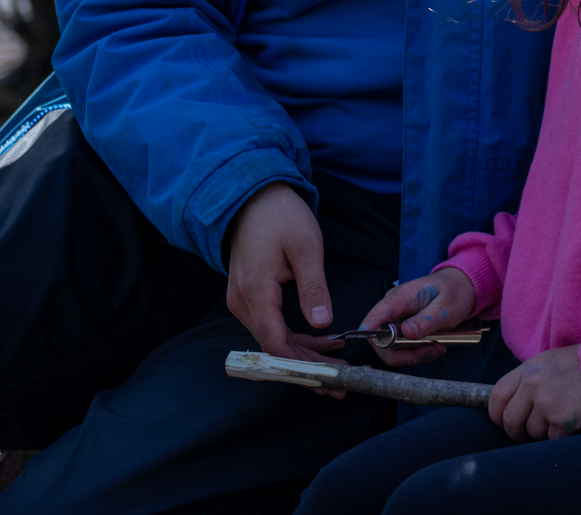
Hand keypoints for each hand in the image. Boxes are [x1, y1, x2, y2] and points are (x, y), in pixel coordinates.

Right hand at [224, 183, 339, 363]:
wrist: (253, 195)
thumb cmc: (281, 216)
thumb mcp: (305, 248)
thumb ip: (313, 289)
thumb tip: (322, 324)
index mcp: (256, 292)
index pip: (276, 344)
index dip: (304, 365)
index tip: (332, 377)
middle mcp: (242, 302)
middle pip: (273, 348)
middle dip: (306, 368)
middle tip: (338, 385)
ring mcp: (241, 299)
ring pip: (271, 339)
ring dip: (302, 355)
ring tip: (334, 366)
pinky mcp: (247, 295)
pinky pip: (269, 326)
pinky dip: (293, 338)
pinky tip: (319, 341)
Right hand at [355, 268, 476, 367]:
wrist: (461, 289)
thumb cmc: (453, 292)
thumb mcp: (445, 307)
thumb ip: (426, 320)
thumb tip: (406, 332)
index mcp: (401, 297)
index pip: (379, 312)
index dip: (369, 326)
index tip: (366, 336)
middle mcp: (394, 310)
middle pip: (380, 339)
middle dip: (401, 353)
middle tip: (428, 351)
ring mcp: (397, 321)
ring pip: (392, 349)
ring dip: (414, 355)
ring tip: (437, 347)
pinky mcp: (403, 331)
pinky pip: (403, 350)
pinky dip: (419, 354)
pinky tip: (435, 346)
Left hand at [488, 344, 580, 441]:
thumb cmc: (580, 364)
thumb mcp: (548, 362)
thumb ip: (529, 379)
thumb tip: (516, 402)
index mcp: (527, 370)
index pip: (497, 395)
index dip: (496, 413)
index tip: (501, 422)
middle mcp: (532, 386)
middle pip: (510, 419)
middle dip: (514, 432)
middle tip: (523, 436)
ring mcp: (546, 404)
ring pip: (532, 432)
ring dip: (542, 433)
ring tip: (556, 422)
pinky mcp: (562, 420)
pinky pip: (551, 438)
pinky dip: (559, 436)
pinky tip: (569, 425)